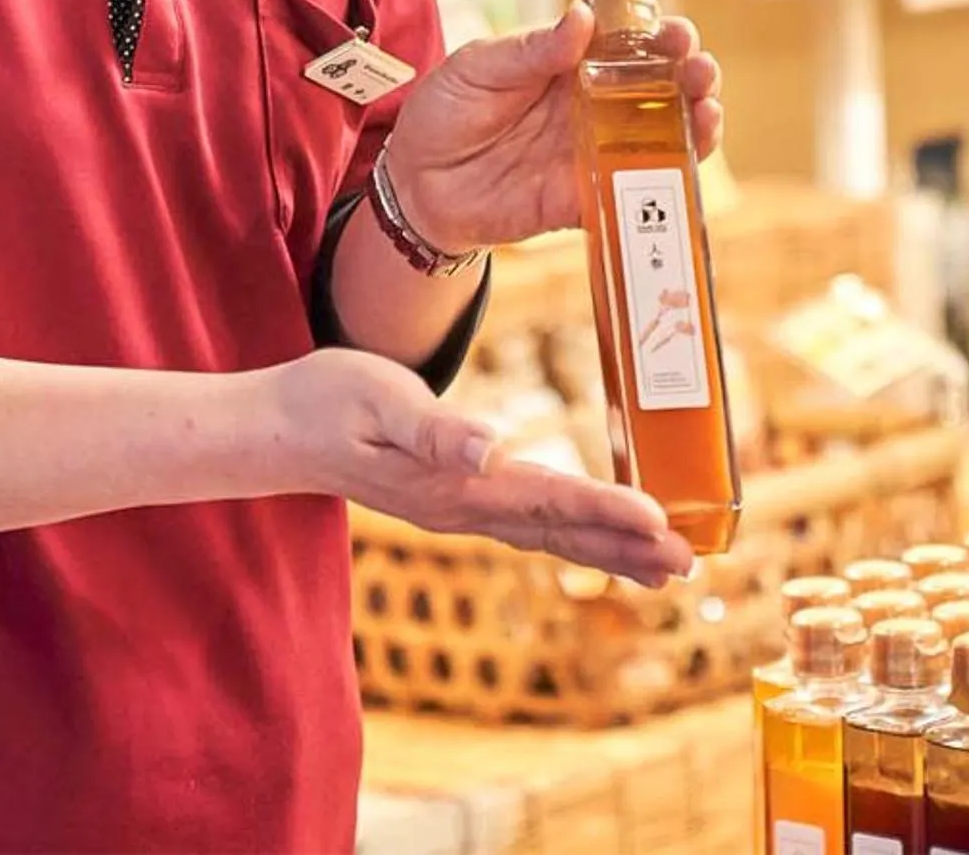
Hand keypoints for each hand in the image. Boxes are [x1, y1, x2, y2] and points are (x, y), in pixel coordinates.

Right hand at [271, 348, 692, 586]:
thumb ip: (435, 428)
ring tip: (666, 568)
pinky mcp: (454, 498)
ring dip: (610, 552)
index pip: (548, 501)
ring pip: (550, 537)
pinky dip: (575, 534)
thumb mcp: (378, 398)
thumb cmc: (326, 400)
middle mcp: (465, 506)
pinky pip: (530, 525)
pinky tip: (600, 539)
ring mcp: (459, 509)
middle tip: (691, 568)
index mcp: (456, 484)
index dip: (607, 511)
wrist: (277, 429)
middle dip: (628, 550)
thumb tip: (489, 448)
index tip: (660, 522)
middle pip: (561, 533)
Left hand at [383, 1, 721, 253]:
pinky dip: (666, 179)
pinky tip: (685, 161)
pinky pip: (633, 191)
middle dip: (691, 74)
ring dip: (695, 121)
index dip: (660, 35)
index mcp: (570, 64)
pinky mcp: (584, 197)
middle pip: (659, 86)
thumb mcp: (478, 67)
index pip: (629, 42)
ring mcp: (593, 152)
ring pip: (661, 136)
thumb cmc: (443, 112)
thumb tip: (583, 20)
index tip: (675, 31)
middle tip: (699, 67)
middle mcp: (593, 106)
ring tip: (707, 107)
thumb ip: (531, 50)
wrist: (414, 182)